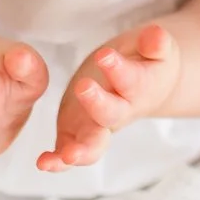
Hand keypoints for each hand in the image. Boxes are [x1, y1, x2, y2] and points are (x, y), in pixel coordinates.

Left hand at [39, 22, 182, 172]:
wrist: (147, 84)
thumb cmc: (147, 61)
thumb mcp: (156, 48)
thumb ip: (156, 43)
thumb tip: (155, 36)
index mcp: (141, 88)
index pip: (132, 81)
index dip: (119, 70)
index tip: (105, 56)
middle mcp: (121, 112)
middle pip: (112, 114)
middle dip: (98, 104)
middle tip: (83, 87)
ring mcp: (99, 126)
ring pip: (94, 144)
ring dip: (82, 151)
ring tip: (69, 155)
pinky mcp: (79, 133)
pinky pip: (70, 151)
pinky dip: (58, 161)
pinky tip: (44, 163)